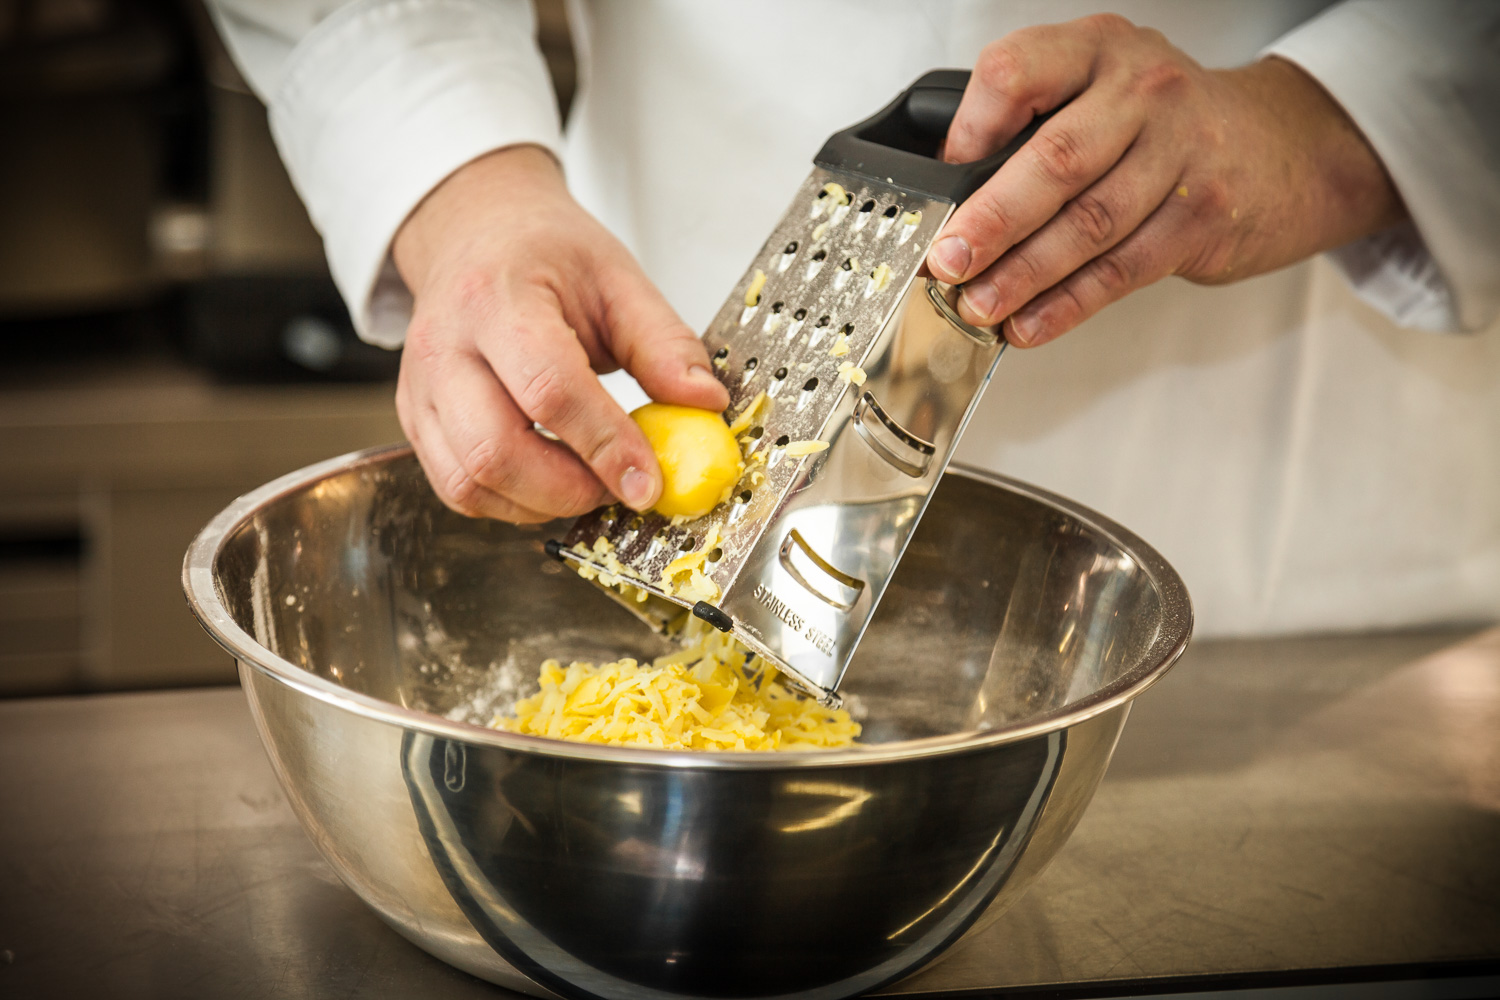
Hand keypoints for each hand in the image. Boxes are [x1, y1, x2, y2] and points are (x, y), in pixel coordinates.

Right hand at [393, 146, 727, 522]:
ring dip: (540, 504)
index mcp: (495, 299)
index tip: (649, 481)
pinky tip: (551, 480)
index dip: (604, 445)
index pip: (549, 389)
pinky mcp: (416, 422)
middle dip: (569, 489)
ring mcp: (419, 390)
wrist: (476, 233)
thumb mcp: (617, 278)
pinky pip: (458, 489)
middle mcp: (443, 348)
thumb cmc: (545, 254)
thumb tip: (704, 403)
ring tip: (590, 482)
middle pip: (494, 450)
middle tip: (621, 487)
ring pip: (468, 482)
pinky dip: (510, 503)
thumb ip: (663, 342)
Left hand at [926, 15, 1405, 347]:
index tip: (938, 188)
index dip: (969, 133)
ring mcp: (1181, 153)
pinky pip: (1122, 269)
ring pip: (1088, 224)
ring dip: (1023, 274)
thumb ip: (1035, 122)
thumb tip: (952, 198)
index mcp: (1097, 49)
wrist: (1285, 147)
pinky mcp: (1203, 217)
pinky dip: (1068, 303)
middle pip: (1054, 161)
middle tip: (947, 261)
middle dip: (991, 220)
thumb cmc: (1167, 124)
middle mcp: (1143, 90)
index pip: (1015, 73)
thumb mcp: (1102, 88)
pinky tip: (1029, 323)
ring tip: (978, 304)